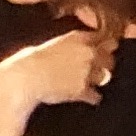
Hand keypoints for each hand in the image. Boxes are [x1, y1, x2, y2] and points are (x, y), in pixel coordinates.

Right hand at [0, 28, 118, 113]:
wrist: (25, 76)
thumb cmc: (32, 58)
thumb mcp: (54, 43)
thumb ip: (71, 45)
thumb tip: (83, 50)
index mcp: (79, 37)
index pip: (104, 38)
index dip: (105, 45)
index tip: (106, 49)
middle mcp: (87, 52)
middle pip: (110, 58)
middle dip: (105, 64)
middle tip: (98, 68)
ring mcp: (87, 71)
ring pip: (105, 76)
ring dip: (99, 80)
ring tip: (89, 82)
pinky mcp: (83, 89)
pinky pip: (96, 96)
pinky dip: (92, 98)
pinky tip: (88, 98)